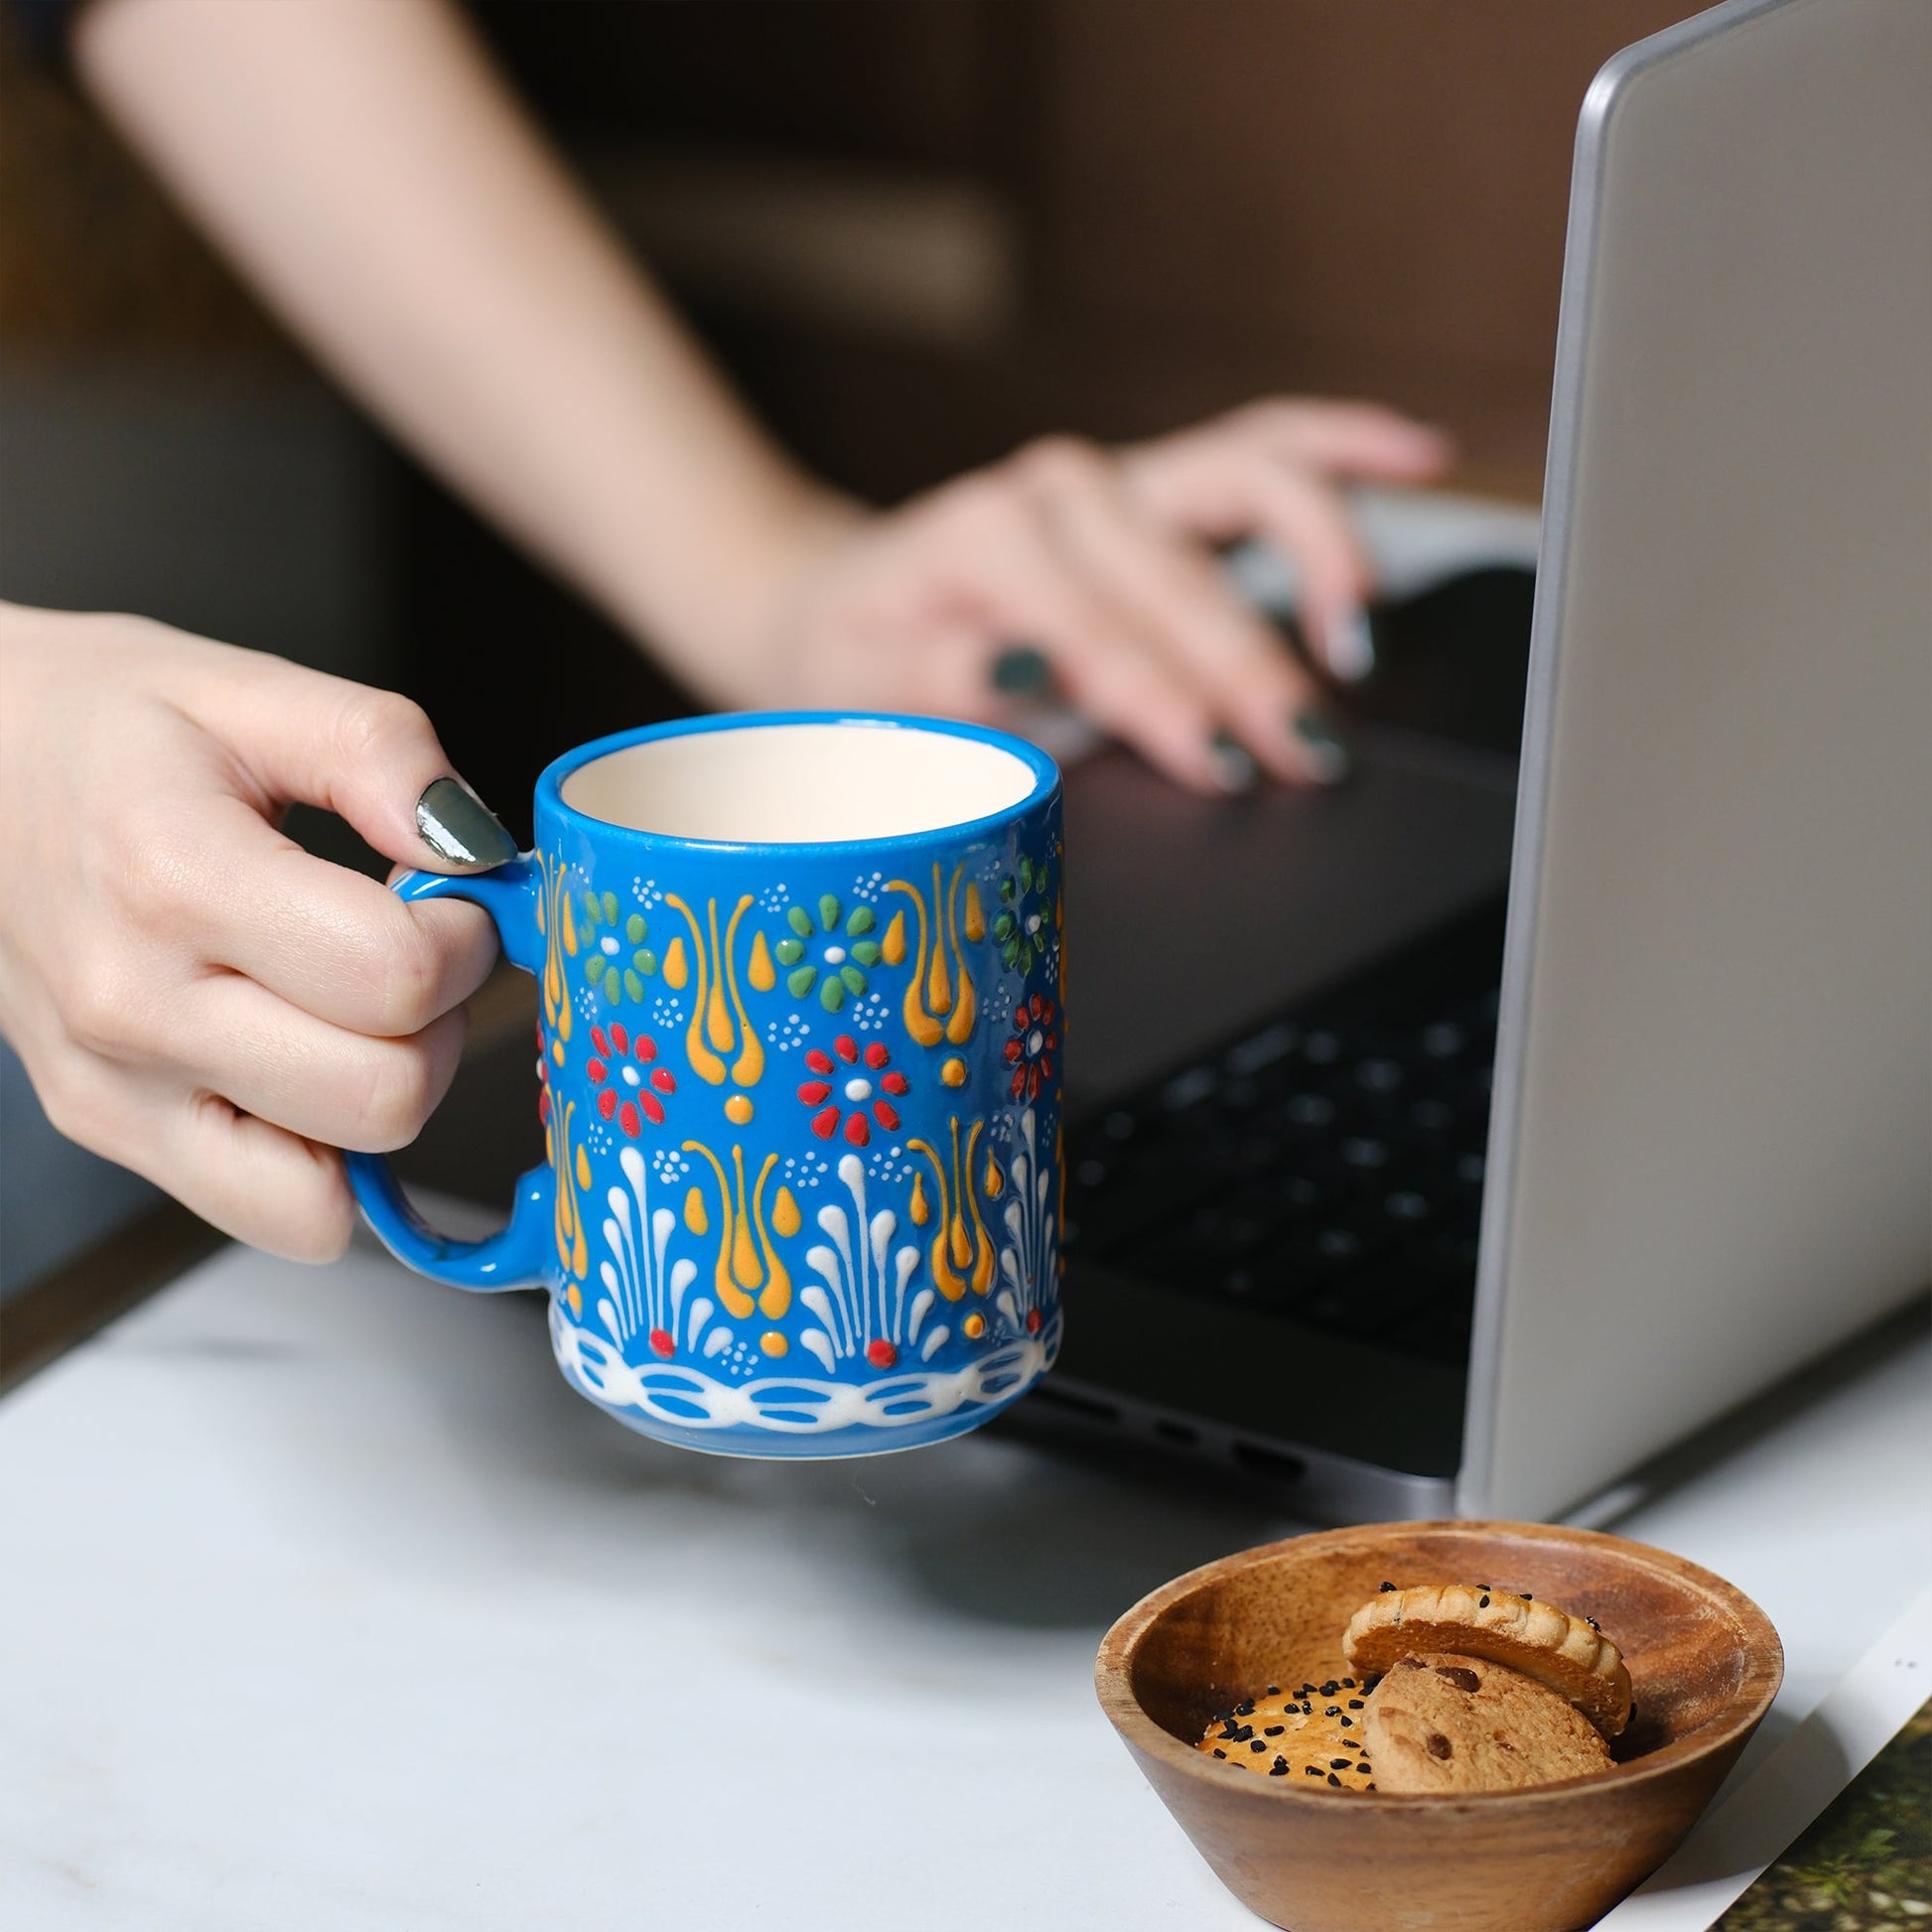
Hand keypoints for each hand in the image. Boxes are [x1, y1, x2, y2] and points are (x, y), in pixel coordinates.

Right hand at [0, 605, 507, 1258]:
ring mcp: (115, 1089)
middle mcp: (135, 1006)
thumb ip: (384, 754)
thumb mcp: (248, 688)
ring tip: (354, 1009)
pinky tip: (315, 1067)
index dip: (466, 940)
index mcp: (174, 878)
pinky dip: (328, 1164)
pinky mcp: (111, 1132)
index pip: (396, 979)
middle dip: (440, 1024)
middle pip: (384, 1097)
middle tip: (412, 954)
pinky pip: (277, 1215)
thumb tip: (477, 848)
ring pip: (337, 1189)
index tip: (451, 900)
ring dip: (388, 1097)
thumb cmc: (100, 728)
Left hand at [722, 399, 1450, 792]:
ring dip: (1320, 553)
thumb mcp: (864, 696)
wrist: (841, 615)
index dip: (1160, 700)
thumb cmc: (857, 669)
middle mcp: (1057, 490)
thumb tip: (1023, 663)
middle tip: (1309, 755)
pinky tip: (1417, 455)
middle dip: (1252, 668)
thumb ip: (942, 679)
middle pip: (1183, 575)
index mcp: (981, 538)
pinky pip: (1263, 446)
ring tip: (1363, 640)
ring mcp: (1116, 480)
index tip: (1220, 767)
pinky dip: (1341, 445)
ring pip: (1245, 484)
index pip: (1096, 627)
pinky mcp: (1159, 486)